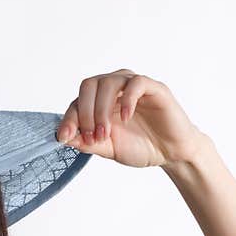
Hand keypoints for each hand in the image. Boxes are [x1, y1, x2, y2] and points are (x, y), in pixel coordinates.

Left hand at [56, 69, 208, 167]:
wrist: (171, 152)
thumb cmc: (140, 146)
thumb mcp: (108, 149)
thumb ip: (87, 143)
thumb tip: (65, 138)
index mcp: (99, 102)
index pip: (77, 102)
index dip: (68, 118)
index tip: (64, 137)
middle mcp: (114, 90)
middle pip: (88, 86)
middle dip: (84, 113)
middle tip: (91, 136)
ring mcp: (133, 86)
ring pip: (108, 82)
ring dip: (101, 109)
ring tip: (105, 133)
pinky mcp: (153, 88)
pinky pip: (136, 83)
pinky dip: (126, 100)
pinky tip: (125, 118)